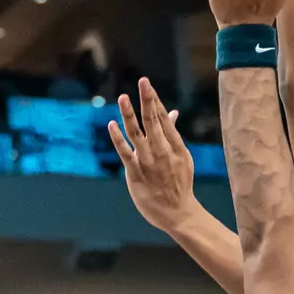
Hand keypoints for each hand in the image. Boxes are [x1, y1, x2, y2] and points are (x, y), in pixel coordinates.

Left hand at [109, 78, 195, 234]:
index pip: (163, 118)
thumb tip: (171, 113)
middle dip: (147, 100)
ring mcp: (149, 162)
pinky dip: (118, 138)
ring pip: (137, 133)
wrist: (178, 212)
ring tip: (123, 97)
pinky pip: (125, 152)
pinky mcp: (135, 173)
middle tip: (142, 81)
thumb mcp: (182, 157)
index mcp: (176, 146)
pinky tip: (111, 125)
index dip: (154, 100)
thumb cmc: (179, 183)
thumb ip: (172, 134)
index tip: (147, 85)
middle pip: (153, 121)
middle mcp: (163, 151)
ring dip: (129, 115)